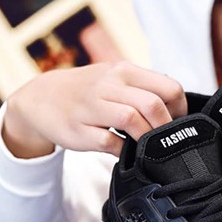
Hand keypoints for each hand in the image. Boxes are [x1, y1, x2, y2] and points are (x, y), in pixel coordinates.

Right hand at [2, 62, 186, 157]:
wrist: (41, 98)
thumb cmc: (90, 92)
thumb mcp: (117, 79)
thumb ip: (146, 88)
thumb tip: (180, 108)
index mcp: (125, 71)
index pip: (169, 87)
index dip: (180, 110)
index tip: (177, 122)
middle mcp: (109, 85)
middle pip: (153, 105)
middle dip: (165, 127)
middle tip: (164, 138)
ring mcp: (92, 107)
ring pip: (132, 119)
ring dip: (146, 137)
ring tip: (147, 145)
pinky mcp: (79, 130)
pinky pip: (110, 142)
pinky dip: (123, 150)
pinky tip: (125, 151)